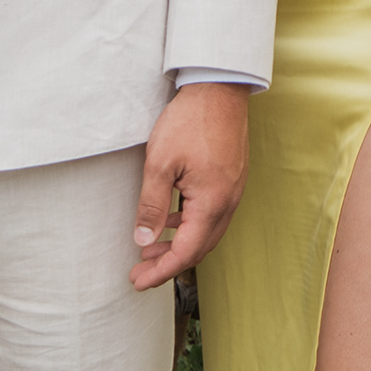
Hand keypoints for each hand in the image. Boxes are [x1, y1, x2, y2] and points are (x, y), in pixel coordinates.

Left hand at [133, 83, 248, 287]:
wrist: (219, 89)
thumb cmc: (189, 121)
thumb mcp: (160, 163)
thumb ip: (152, 205)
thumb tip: (143, 239)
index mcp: (212, 202)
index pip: (186, 252)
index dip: (161, 271)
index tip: (138, 282)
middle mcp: (228, 201)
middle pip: (200, 247)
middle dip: (168, 264)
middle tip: (139, 272)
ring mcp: (233, 190)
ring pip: (207, 232)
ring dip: (179, 245)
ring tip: (149, 249)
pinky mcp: (231, 179)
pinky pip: (212, 214)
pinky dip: (190, 226)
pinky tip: (172, 220)